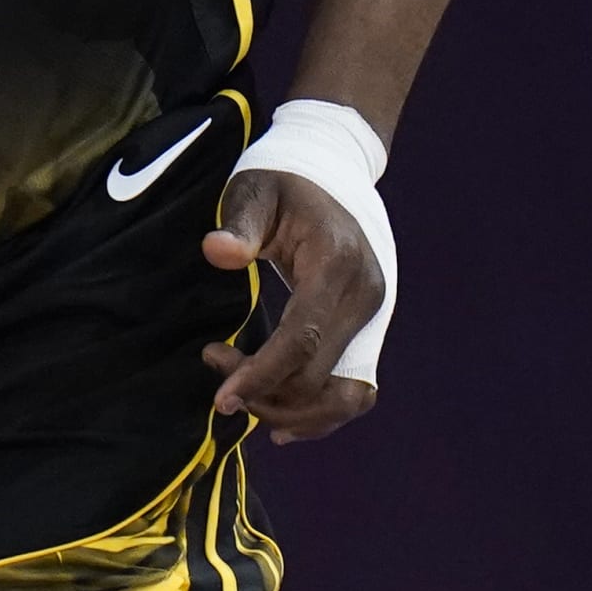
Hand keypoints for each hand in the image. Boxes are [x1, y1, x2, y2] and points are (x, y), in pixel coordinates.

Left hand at [201, 171, 385, 444]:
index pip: (304, 339)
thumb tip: (217, 252)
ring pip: (345, 396)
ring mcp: (374, 316)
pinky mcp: (369, 329)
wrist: (332, 171)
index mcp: (337, 264)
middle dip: (265, 391)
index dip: (262, 375)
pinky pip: (354, 389)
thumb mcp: (255, 190)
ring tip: (242, 394)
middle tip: (217, 366)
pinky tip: (279, 418)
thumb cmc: (282, 181)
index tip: (221, 398)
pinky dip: (319, 411)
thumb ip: (239, 223)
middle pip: (320, 377)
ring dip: (292, 410)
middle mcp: (366, 296)